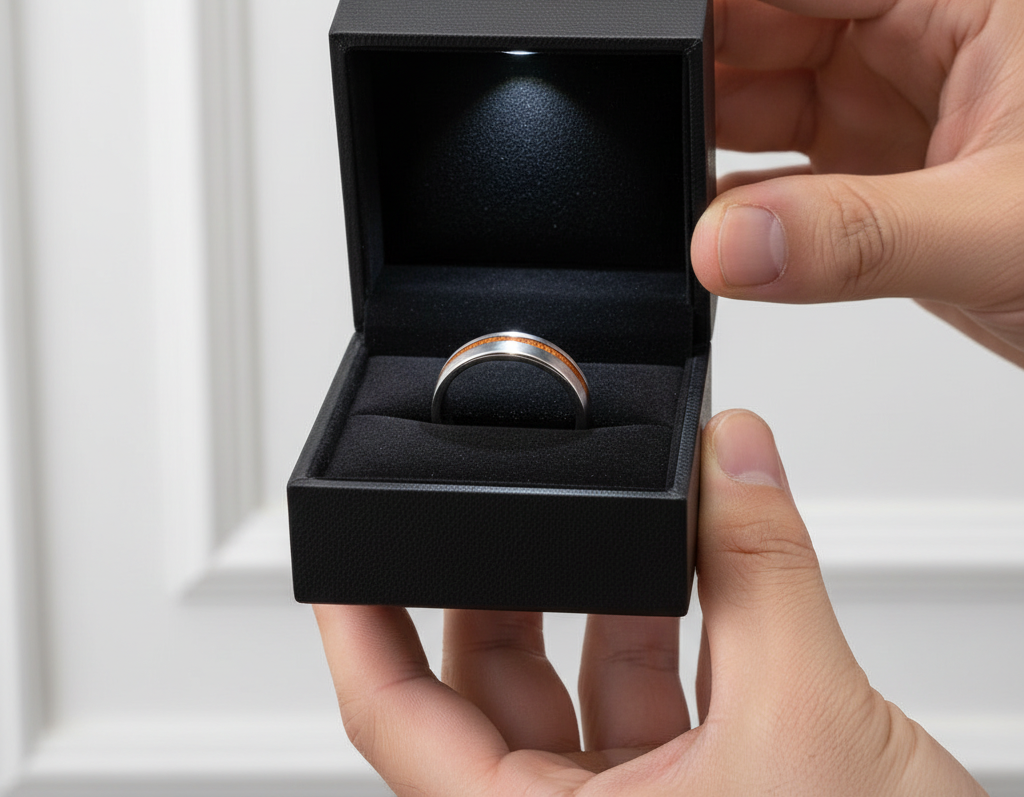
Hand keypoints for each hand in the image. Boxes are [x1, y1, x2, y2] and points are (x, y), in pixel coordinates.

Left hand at [314, 410, 983, 795]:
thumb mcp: (815, 729)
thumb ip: (762, 574)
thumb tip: (735, 456)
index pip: (398, 723)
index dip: (359, 628)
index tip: (341, 553)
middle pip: (490, 695)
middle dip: (504, 584)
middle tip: (506, 498)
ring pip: (582, 693)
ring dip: (606, 596)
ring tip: (620, 514)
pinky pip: (656, 707)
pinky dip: (676, 631)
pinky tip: (700, 567)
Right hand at [500, 0, 1023, 367]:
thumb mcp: (1012, 230)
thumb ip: (860, 239)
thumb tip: (722, 244)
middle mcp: (910, 33)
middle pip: (741, 5)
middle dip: (650, 37)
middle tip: (562, 65)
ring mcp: (887, 100)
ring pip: (746, 85)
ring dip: (683, 123)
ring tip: (619, 148)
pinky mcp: (872, 166)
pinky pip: (767, 160)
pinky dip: (718, 189)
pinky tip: (687, 211)